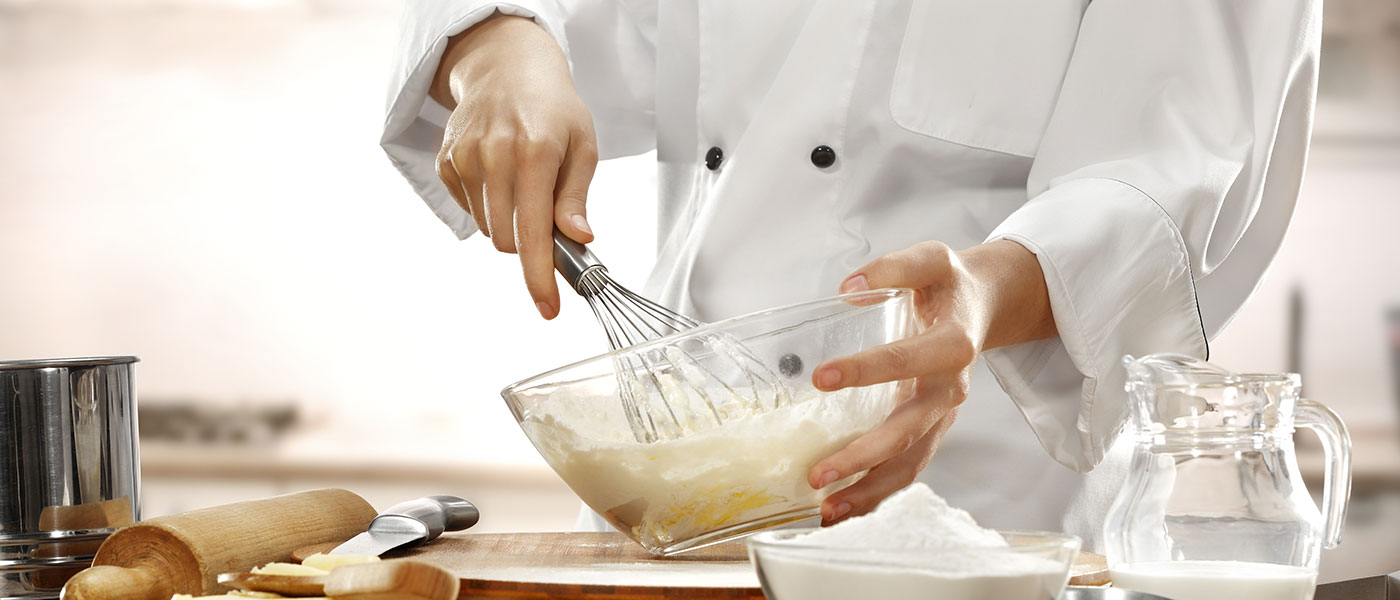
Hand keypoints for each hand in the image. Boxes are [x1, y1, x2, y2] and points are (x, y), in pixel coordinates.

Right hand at [430, 15, 597, 318]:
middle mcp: (494, 155)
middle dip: (530, 243)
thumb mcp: (582, 146)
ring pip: (489, 229)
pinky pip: (470, 210)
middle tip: (547, 216)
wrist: (506, 67)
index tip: (547, 308)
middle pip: (508, 241)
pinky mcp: (446, 161)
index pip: (533, 233)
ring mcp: (465, 158)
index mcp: (534, 152)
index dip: (539, 278)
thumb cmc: (553, 109)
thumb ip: (576, 197)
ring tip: (524, 184)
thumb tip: (579, 240)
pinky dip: (489, 205)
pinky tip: (500, 174)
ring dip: (510, 223)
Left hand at [805, 240, 1056, 523]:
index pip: (905, 360)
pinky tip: (841, 509)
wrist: (984, 306)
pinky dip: (876, 494)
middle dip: (864, 456)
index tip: (821, 378)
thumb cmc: (949, 283)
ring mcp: (942, 417)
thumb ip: (892, 268)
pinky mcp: (931, 432)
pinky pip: (907, 470)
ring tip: (825, 509)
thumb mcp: (929, 258)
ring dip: (869, 490)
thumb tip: (849, 288)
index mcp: (951, 345)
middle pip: (908, 431)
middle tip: (819, 473)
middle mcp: (950, 390)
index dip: (865, 370)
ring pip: (910, 464)